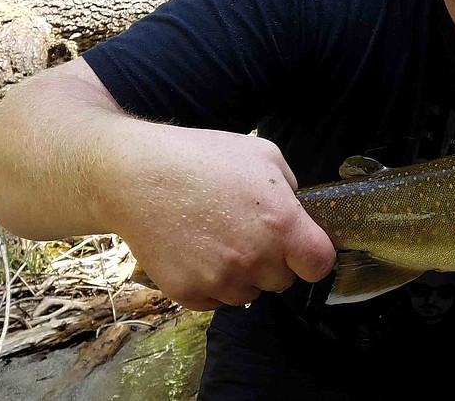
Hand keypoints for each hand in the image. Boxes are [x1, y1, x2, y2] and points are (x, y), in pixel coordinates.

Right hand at [98, 125, 335, 309]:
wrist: (134, 175)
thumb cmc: (201, 157)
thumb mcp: (261, 154)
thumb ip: (291, 187)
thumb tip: (299, 211)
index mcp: (282, 225)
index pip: (320, 264)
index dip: (313, 255)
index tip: (301, 246)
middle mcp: (255, 259)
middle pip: (283, 280)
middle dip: (274, 261)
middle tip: (248, 232)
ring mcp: (221, 280)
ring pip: (249, 293)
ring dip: (242, 274)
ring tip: (217, 237)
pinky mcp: (190, 294)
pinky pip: (216, 300)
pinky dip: (211, 283)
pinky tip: (196, 250)